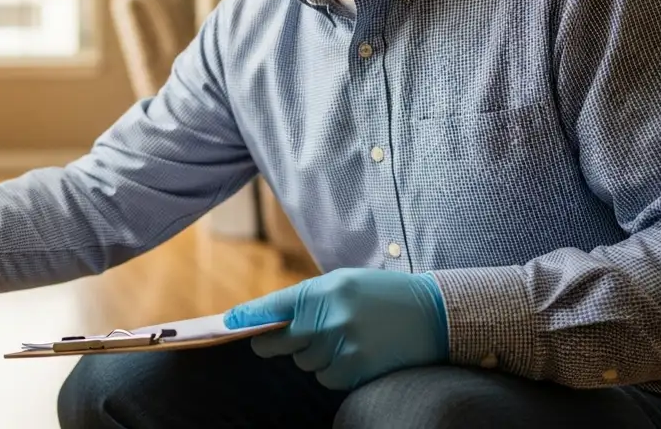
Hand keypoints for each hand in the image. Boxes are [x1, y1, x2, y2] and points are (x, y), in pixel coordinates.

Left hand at [224, 268, 448, 390]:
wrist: (433, 315)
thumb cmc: (381, 295)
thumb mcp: (343, 283)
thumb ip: (306, 298)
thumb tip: (268, 320)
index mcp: (323, 290)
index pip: (273, 306)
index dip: (247, 317)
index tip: (227, 323)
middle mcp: (328, 318)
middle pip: (280, 341)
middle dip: (281, 341)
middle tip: (301, 334)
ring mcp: (341, 346)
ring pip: (304, 362)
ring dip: (317, 355)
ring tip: (347, 337)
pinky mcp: (354, 370)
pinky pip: (326, 377)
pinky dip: (335, 370)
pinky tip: (357, 353)